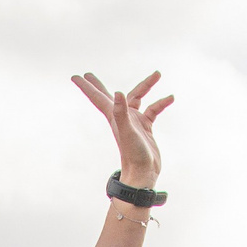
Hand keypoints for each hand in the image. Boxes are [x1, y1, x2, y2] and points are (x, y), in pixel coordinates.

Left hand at [72, 70, 170, 189]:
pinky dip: (161, 103)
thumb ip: (121, 112)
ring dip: (146, 86)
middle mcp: (121, 116)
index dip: (87, 86)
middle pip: (109, 95)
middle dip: (98, 84)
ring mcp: (134, 121)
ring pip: (137, 97)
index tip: (75, 77)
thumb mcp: (127, 131)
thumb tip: (119, 92)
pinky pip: (153, 109)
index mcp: (113, 116)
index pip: (97, 97)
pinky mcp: (145, 126)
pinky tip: (170, 98)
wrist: (143, 172)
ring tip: (158, 74)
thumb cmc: (133, 154)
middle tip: (88, 74)